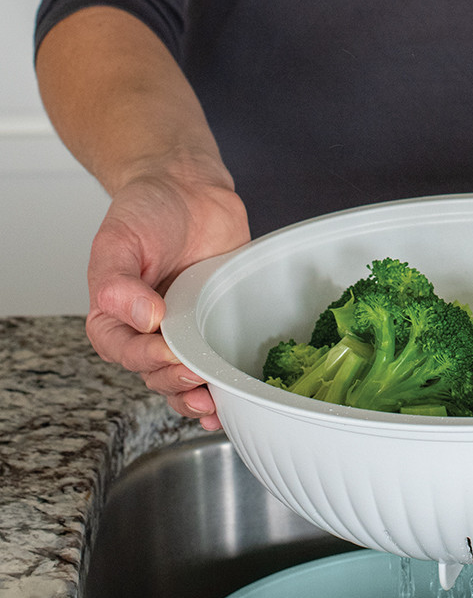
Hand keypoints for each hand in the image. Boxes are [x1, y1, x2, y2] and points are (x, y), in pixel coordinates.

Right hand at [85, 163, 249, 429]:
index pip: (122, 352)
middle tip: (196, 376)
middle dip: (175, 383)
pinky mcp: (218, 330)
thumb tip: (141, 316)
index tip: (165, 350)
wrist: (189, 190)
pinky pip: (217, 368)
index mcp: (116, 316)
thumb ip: (117, 280)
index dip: (144, 359)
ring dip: (196, 399)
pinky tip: (230, 407)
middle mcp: (148, 332)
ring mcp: (186, 334)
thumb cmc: (146, 213)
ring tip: (212, 404)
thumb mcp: (118, 239)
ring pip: (184, 381)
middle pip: (155, 375)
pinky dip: (222, 393)